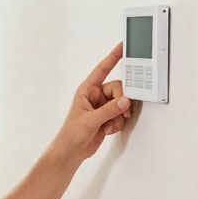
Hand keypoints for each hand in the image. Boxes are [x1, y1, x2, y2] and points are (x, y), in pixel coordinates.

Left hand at [53, 42, 133, 161]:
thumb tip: (126, 101)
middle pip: (119, 89)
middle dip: (122, 103)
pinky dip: (117, 123)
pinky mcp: (108, 116)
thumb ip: (109, 110)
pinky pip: (121, 114)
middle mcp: (96, 95)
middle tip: (122, 112)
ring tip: (108, 126)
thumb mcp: (90, 121)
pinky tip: (107, 130)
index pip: (102, 69)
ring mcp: (103, 106)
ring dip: (118, 117)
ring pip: (122, 103)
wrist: (72, 152)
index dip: (113, 57)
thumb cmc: (71, 134)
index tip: (123, 46)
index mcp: (86, 90)